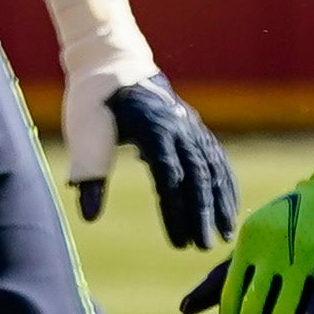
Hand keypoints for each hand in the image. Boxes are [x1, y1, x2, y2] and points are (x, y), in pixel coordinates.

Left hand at [52, 0, 236, 245]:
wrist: (112, 64)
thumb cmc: (92, 100)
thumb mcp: (84, 132)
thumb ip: (88, 172)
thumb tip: (89, 217)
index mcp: (152, 127)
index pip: (169, 175)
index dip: (175, 210)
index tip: (178, 241)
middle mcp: (179, 127)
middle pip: (198, 176)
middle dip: (203, 214)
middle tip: (203, 248)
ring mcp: (192, 127)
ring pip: (213, 170)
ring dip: (220, 204)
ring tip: (223, 237)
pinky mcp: (195, 130)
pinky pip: (218, 161)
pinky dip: (227, 186)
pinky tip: (230, 209)